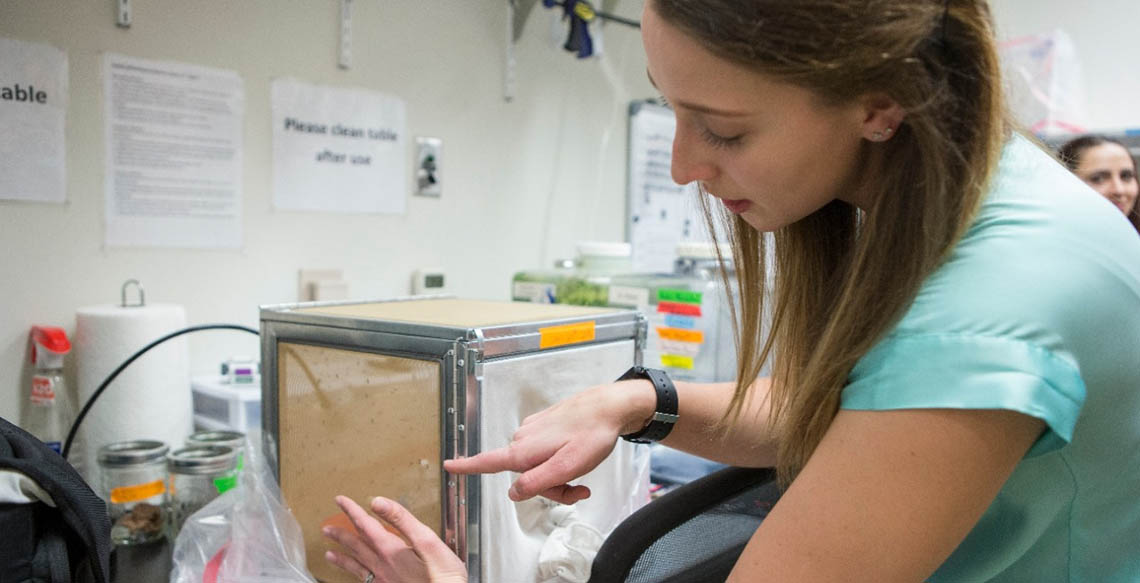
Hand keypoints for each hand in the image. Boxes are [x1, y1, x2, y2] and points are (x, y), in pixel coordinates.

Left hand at [323, 495, 466, 582]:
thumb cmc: (442, 574)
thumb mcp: (426, 539)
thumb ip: (401, 519)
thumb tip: (377, 502)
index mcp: (390, 550)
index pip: (365, 525)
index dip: (352, 511)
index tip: (340, 500)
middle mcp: (382, 565)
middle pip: (356, 546)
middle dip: (341, 535)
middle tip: (326, 528)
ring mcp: (383, 580)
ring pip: (356, 565)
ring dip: (342, 557)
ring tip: (328, 553)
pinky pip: (363, 579)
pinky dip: (353, 574)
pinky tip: (353, 574)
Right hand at [443, 380, 654, 503]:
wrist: (610, 406)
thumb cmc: (592, 434)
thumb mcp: (566, 466)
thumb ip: (537, 482)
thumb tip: (512, 493)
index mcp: (524, 451)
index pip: (488, 462)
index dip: (467, 467)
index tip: (448, 466)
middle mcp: (524, 439)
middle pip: (524, 477)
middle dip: (550, 488)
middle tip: (579, 489)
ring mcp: (534, 431)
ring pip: (537, 467)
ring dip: (558, 476)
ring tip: (582, 471)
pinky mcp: (545, 426)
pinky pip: (545, 453)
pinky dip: (560, 461)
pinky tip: (577, 454)